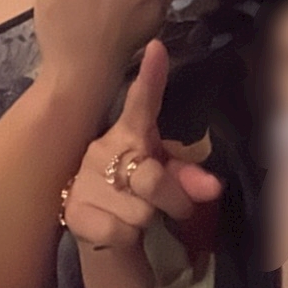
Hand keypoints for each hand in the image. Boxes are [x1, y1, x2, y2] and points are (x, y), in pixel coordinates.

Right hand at [63, 39, 222, 287]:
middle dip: (174, 201)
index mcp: (130, 134)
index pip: (142, 101)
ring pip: (138, 211)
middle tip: (175, 209)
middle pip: (153, 179)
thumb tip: (213, 188)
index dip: (151, 76)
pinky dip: (125, 239)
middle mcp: (104, 149)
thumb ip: (189, 179)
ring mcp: (84, 179)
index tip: (158, 47)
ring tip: (133, 215)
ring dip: (146, 222)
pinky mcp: (73, 211)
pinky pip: (119, 233)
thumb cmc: (138, 193)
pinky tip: (114, 230)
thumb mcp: (166, 180)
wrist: (98, 230)